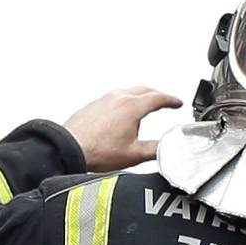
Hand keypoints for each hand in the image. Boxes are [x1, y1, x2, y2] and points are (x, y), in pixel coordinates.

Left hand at [63, 85, 182, 170]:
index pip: (158, 98)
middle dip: (157, 95)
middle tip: (165, 102)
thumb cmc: (96, 152)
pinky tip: (122, 115)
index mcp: (131, 107)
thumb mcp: (134, 154)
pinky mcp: (93, 105)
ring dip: (140, 97)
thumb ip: (156, 150)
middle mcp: (117, 98)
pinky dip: (124, 102)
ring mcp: (104, 100)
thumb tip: (169, 147)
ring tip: (144, 109)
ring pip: (128, 92)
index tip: (177, 103)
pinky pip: (114, 98)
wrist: (68, 149)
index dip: (171, 100)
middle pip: (144, 90)